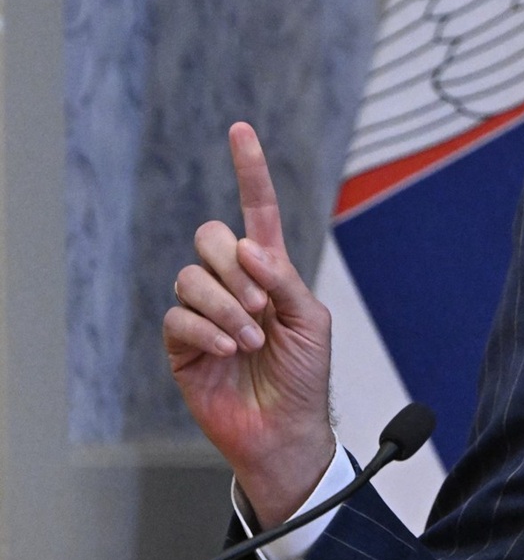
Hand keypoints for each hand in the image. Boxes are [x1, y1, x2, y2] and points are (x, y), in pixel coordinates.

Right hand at [163, 122, 335, 526]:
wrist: (286, 429)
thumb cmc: (305, 374)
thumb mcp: (309, 320)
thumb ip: (283, 279)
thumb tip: (246, 246)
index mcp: (269, 269)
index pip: (256, 209)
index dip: (249, 170)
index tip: (241, 130)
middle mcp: (233, 282)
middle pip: (210, 237)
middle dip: (235, 267)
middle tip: (262, 305)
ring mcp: (204, 312)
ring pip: (191, 277)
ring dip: (225, 306)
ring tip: (250, 339)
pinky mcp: (182, 345)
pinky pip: (178, 317)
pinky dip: (207, 331)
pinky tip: (229, 351)